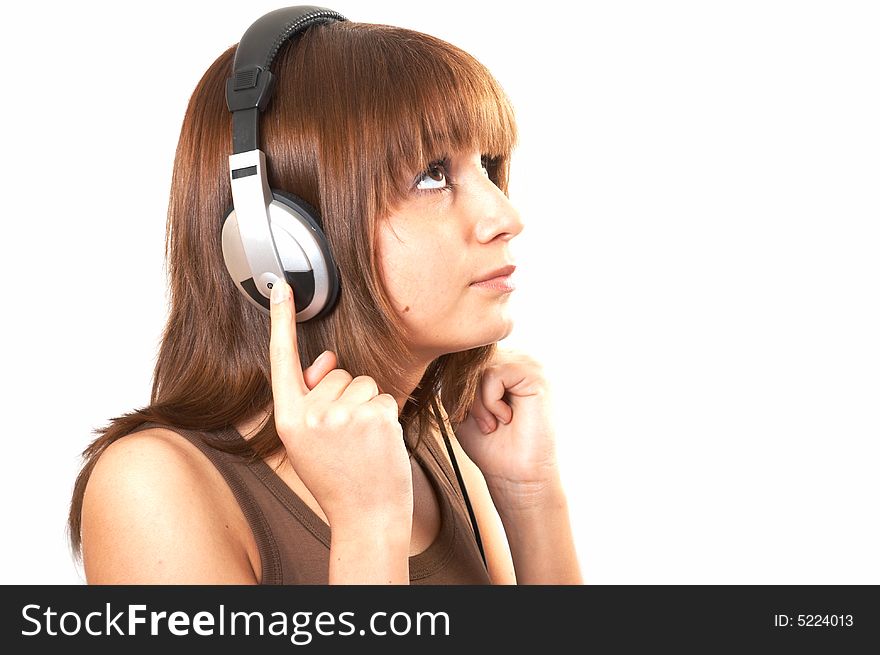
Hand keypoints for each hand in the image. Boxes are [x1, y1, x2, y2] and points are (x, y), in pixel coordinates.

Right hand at [268, 279, 412, 529]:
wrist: (366, 515)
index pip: (282, 360)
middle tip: (347, 437)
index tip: (280, 287)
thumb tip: (327, 356)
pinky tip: (379, 442)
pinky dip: (386, 415)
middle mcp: (312, 414)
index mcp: (288, 419)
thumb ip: (309, 397)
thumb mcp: (308, 441)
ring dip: (367, 405)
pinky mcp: (376, 414)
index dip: (280, 321)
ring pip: (363, 382)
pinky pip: (384, 395)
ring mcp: (344, 414)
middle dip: (346, 396)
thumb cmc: (338, 477)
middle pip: (337, 372)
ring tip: (362, 442)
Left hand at [455, 349, 559, 504]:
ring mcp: (529, 363)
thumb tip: (449, 353)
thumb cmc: (489, 444)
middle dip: (464, 395)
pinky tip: (505, 418)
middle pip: (469, 358)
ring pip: (479, 365)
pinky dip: (489, 401)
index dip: (456, 387)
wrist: (515, 476)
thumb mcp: (460, 404)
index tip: (468, 416)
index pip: (463, 355)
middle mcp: (517, 357)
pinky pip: (492, 374)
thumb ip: (455, 377)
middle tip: (483, 424)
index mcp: (501, 362)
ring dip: (476, 401)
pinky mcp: (535, 374)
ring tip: (493, 423)